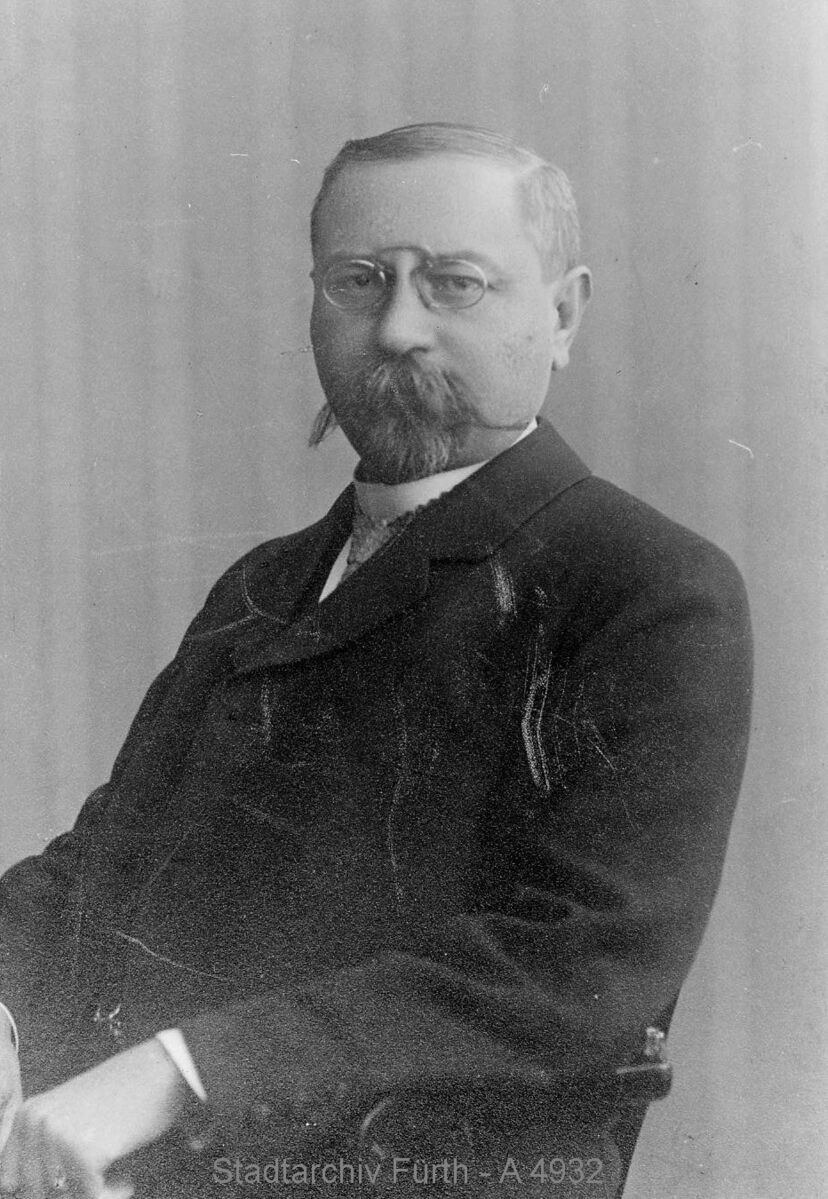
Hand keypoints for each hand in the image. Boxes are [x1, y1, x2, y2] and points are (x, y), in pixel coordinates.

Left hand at [0, 1039, 190, 1197]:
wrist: (161, 1070)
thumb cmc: (123, 1095)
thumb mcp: (70, 1115)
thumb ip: (44, 1148)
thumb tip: (26, 1190)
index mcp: (28, 1115)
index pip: (11, 1180)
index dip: (43, 1188)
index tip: (72, 1181)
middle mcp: (37, 1122)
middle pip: (37, 1191)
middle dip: (71, 1193)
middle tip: (101, 1179)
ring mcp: (60, 1135)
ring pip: (63, 1196)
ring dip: (93, 1193)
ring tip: (116, 1177)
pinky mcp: (85, 1151)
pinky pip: (91, 1196)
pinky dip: (112, 1195)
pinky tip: (126, 1181)